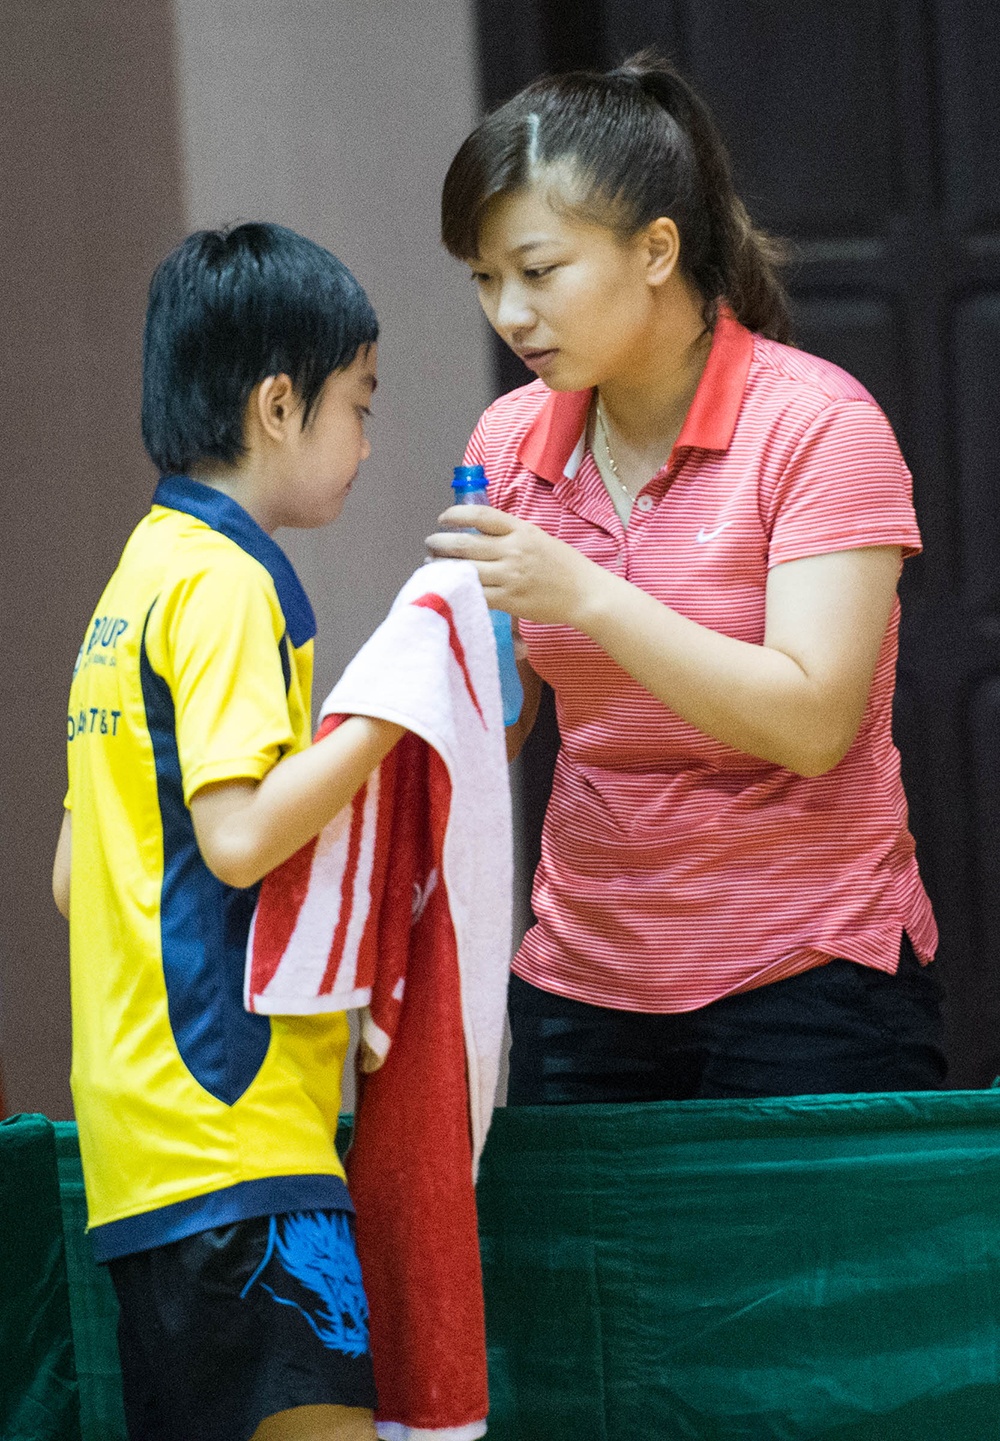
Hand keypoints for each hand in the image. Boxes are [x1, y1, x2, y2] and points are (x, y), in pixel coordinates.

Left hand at [425, 504, 596, 626]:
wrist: (585, 593)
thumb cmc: (563, 565)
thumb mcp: (538, 538)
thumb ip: (511, 535)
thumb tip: (479, 534)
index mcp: (521, 531)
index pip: (481, 516)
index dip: (456, 515)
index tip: (443, 518)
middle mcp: (513, 551)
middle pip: (465, 544)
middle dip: (440, 543)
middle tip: (430, 543)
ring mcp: (510, 577)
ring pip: (465, 570)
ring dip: (441, 567)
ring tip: (430, 565)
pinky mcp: (509, 600)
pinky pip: (476, 594)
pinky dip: (458, 590)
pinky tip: (448, 587)